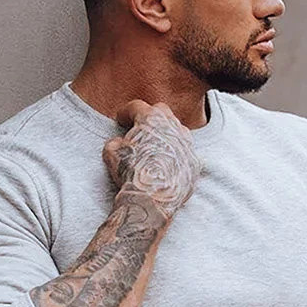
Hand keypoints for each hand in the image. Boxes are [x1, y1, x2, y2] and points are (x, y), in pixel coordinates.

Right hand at [102, 100, 203, 220]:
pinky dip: (177, 155)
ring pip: (178, 130)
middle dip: (150, 116)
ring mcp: (187, 144)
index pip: (136, 107)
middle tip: (141, 128)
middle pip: (161, 111)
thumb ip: (116, 142)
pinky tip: (168, 165)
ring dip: (166, 134)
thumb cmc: (131, 174)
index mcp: (152, 119)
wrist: (153, 200)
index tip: (120, 120)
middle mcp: (173, 126)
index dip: (125, 113)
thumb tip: (119, 143)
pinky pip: (186, 153)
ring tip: (156, 146)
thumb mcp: (112, 153)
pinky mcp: (195, 163)